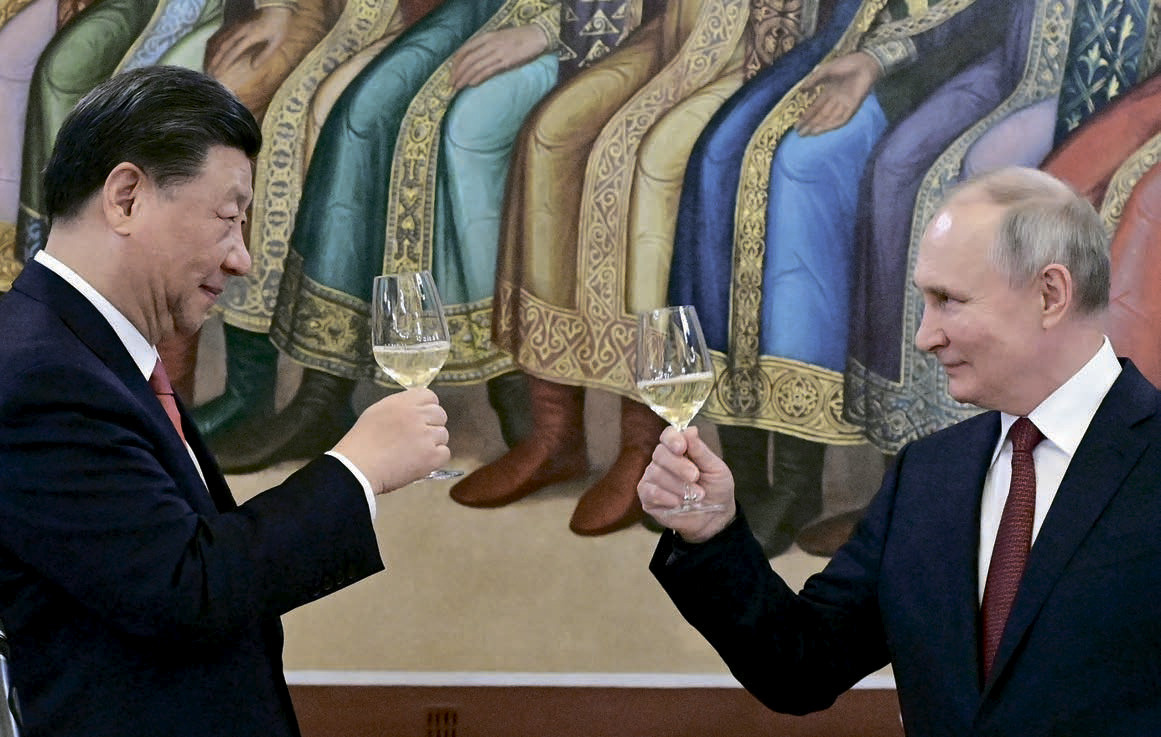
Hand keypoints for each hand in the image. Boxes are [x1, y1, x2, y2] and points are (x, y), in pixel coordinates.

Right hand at [205, 6, 292, 74]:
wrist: (275, 7)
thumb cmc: (278, 26)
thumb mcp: (276, 42)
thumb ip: (264, 55)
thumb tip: (253, 67)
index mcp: (249, 36)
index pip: (233, 52)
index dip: (224, 63)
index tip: (218, 73)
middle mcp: (239, 31)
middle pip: (223, 47)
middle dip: (215, 61)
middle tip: (209, 73)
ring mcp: (236, 26)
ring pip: (219, 40)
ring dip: (213, 53)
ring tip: (209, 65)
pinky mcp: (235, 24)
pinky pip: (221, 35)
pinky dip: (215, 45)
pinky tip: (212, 52)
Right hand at [332, 388, 450, 492]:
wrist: (357, 467)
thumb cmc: (361, 443)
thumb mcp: (377, 412)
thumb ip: (399, 408)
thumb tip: (414, 410)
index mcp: (403, 402)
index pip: (430, 396)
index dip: (427, 408)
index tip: (420, 418)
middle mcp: (417, 415)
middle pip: (440, 415)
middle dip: (432, 425)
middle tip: (416, 438)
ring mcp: (426, 436)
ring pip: (443, 435)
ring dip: (433, 443)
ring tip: (413, 453)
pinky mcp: (432, 456)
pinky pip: (444, 453)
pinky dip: (435, 459)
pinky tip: (419, 463)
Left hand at [449, 25, 549, 89]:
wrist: (537, 36)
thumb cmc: (519, 37)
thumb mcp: (499, 37)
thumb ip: (488, 45)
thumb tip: (476, 58)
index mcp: (487, 36)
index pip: (465, 49)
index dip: (456, 62)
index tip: (451, 72)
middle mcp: (490, 44)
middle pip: (468, 59)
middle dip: (457, 72)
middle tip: (451, 84)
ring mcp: (498, 53)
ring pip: (476, 66)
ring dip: (465, 77)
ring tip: (458, 87)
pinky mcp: (506, 62)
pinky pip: (488, 70)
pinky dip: (478, 77)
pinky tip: (471, 84)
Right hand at [637, 426, 736, 542]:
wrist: (715, 518)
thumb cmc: (716, 489)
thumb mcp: (715, 469)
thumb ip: (701, 451)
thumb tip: (690, 429)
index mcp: (679, 450)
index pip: (668, 436)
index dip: (672, 439)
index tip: (682, 448)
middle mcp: (662, 461)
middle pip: (660, 453)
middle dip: (678, 466)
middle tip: (695, 477)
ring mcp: (653, 479)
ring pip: (655, 474)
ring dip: (678, 485)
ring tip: (696, 495)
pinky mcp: (648, 497)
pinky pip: (649, 491)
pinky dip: (665, 496)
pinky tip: (679, 502)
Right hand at [795, 51, 881, 135]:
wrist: (865, 62)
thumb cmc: (847, 63)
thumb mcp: (826, 70)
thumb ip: (813, 80)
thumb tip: (800, 90)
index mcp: (829, 92)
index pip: (816, 107)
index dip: (806, 116)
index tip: (797, 124)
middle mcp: (836, 100)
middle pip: (821, 116)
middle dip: (810, 124)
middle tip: (800, 133)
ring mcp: (844, 104)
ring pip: (830, 119)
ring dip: (819, 126)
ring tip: (809, 132)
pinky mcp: (853, 106)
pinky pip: (841, 118)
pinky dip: (831, 124)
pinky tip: (822, 129)